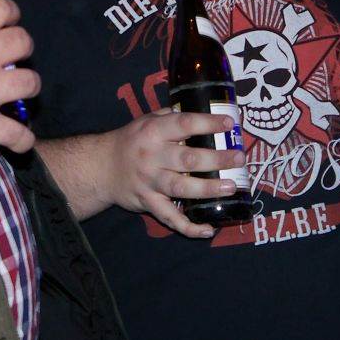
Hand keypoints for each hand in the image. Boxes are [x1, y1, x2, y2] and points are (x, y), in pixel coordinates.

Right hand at [0, 0, 37, 176]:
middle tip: (15, 58)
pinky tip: (21, 142)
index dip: (11, 13)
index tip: (10, 21)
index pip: (0, 8)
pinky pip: (17, 134)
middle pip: (21, 42)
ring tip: (20, 95)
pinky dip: (22, 140)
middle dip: (23, 48)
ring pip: (29, 83)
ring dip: (28, 88)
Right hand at [102, 108, 245, 238]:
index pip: (184, 124)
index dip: (208, 123)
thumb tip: (205, 110)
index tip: (230, 124)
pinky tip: (208, 229)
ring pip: (181, 188)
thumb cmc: (131, 140)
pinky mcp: (147, 202)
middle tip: (239, 158)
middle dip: (217, 159)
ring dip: (208, 189)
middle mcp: (152, 156)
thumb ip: (172, 117)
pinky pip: (169, 218)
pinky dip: (188, 227)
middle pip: (188, 159)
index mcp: (154, 131)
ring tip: (231, 187)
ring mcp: (149, 181)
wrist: (101, 166)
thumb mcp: (147, 120)